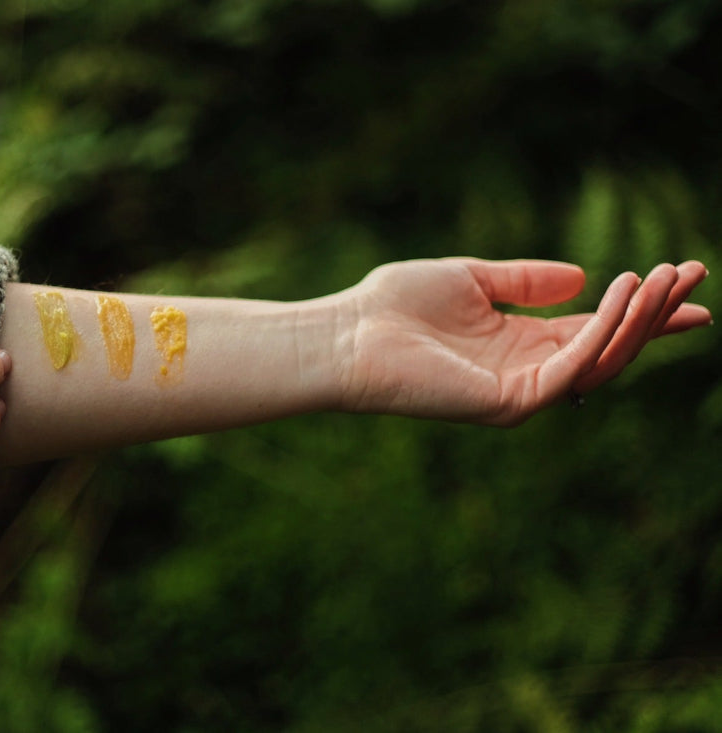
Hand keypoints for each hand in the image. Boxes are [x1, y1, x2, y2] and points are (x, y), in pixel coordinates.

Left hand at [332, 257, 709, 425]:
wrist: (348, 333)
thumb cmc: (394, 307)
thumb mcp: (470, 279)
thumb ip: (523, 281)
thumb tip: (580, 277)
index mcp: (517, 345)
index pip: (593, 330)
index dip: (641, 307)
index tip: (686, 278)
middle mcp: (526, 372)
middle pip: (609, 347)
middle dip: (656, 313)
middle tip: (697, 271)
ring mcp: (520, 392)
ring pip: (601, 360)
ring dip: (639, 318)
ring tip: (666, 275)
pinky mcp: (508, 402)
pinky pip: (572, 367)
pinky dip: (602, 330)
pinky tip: (622, 293)